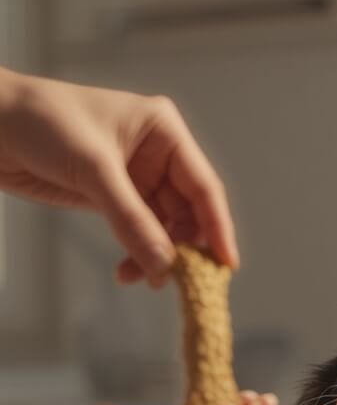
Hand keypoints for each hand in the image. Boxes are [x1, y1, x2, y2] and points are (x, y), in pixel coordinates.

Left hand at [0, 67, 237, 285]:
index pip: (203, 186)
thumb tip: (164, 265)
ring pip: (165, 229)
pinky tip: (128, 272)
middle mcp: (156, 155)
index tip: (226, 265)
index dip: (218, 228)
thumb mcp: (93, 169)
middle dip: (184, 249)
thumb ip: (131, 219)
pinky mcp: (113, 199)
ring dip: (159, 258)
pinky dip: (138, 256)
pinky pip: (140, 235)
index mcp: (163, 132)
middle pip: (189, 213)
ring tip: (146, 280)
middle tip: (182, 283)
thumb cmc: (41, 122)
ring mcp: (136, 180)